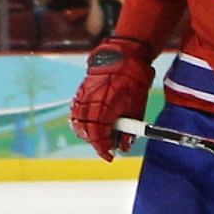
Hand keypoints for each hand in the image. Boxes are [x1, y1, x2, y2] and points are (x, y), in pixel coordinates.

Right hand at [68, 35, 153, 160]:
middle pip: (85, 131)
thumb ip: (128, 130)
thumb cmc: (133, 82)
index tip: (109, 156)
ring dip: (87, 133)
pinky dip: (81, 121)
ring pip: (77, 122)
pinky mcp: (81, 92)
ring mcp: (82, 97)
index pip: (97, 136)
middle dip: (96, 142)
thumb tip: (122, 146)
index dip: (103, 149)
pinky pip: (76, 112)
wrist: (124, 57)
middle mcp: (89, 104)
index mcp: (104, 109)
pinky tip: (91, 123)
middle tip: (107, 147)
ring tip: (100, 136)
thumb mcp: (136, 109)